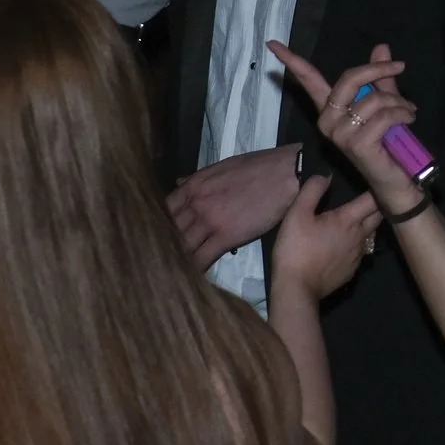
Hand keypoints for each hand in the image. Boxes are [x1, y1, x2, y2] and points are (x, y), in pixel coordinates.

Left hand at [167, 144, 304, 268]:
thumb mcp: (224, 165)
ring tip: (167, 273)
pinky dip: (193, 269)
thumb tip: (178, 182)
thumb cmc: (261, 165)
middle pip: (169, 230)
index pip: (165, 209)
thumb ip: (198, 177)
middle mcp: (196, 203)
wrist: (288, 172)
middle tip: (155, 259)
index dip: (158, 224)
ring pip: (182, 246)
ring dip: (175, 259)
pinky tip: (187, 279)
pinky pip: (202, 257)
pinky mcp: (226, 236)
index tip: (156, 235)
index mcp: (194, 185)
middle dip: (161, 244)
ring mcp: (210, 220)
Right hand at [269, 173, 384, 304]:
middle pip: (378, 216)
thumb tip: (326, 176)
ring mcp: (358, 256)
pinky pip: (360, 252)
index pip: (374, 199)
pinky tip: (344, 244)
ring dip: (367, 226)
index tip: (374, 180)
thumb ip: (312, 191)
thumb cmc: (296, 249)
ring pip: (370, 235)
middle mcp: (360, 236)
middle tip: (368, 197)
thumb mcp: (297, 214)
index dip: (376, 188)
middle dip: (377, 205)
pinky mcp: (352, 271)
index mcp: (349, 220)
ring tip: (357, 219)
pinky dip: (356, 245)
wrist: (297, 288)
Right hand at [270, 42, 426, 216]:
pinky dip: (403, 113)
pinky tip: (408, 120)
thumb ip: (380, 78)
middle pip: (349, 79)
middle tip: (400, 67)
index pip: (309, 82)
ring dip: (399, 101)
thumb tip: (381, 47)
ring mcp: (340, 135)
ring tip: (408, 111)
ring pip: (374, 99)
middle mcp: (329, 122)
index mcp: (331, 110)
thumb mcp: (386, 102)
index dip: (291, 61)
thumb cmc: (389, 141)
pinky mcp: (357, 145)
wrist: (397, 178)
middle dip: (378, 69)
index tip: (273, 43)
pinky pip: (384, 116)